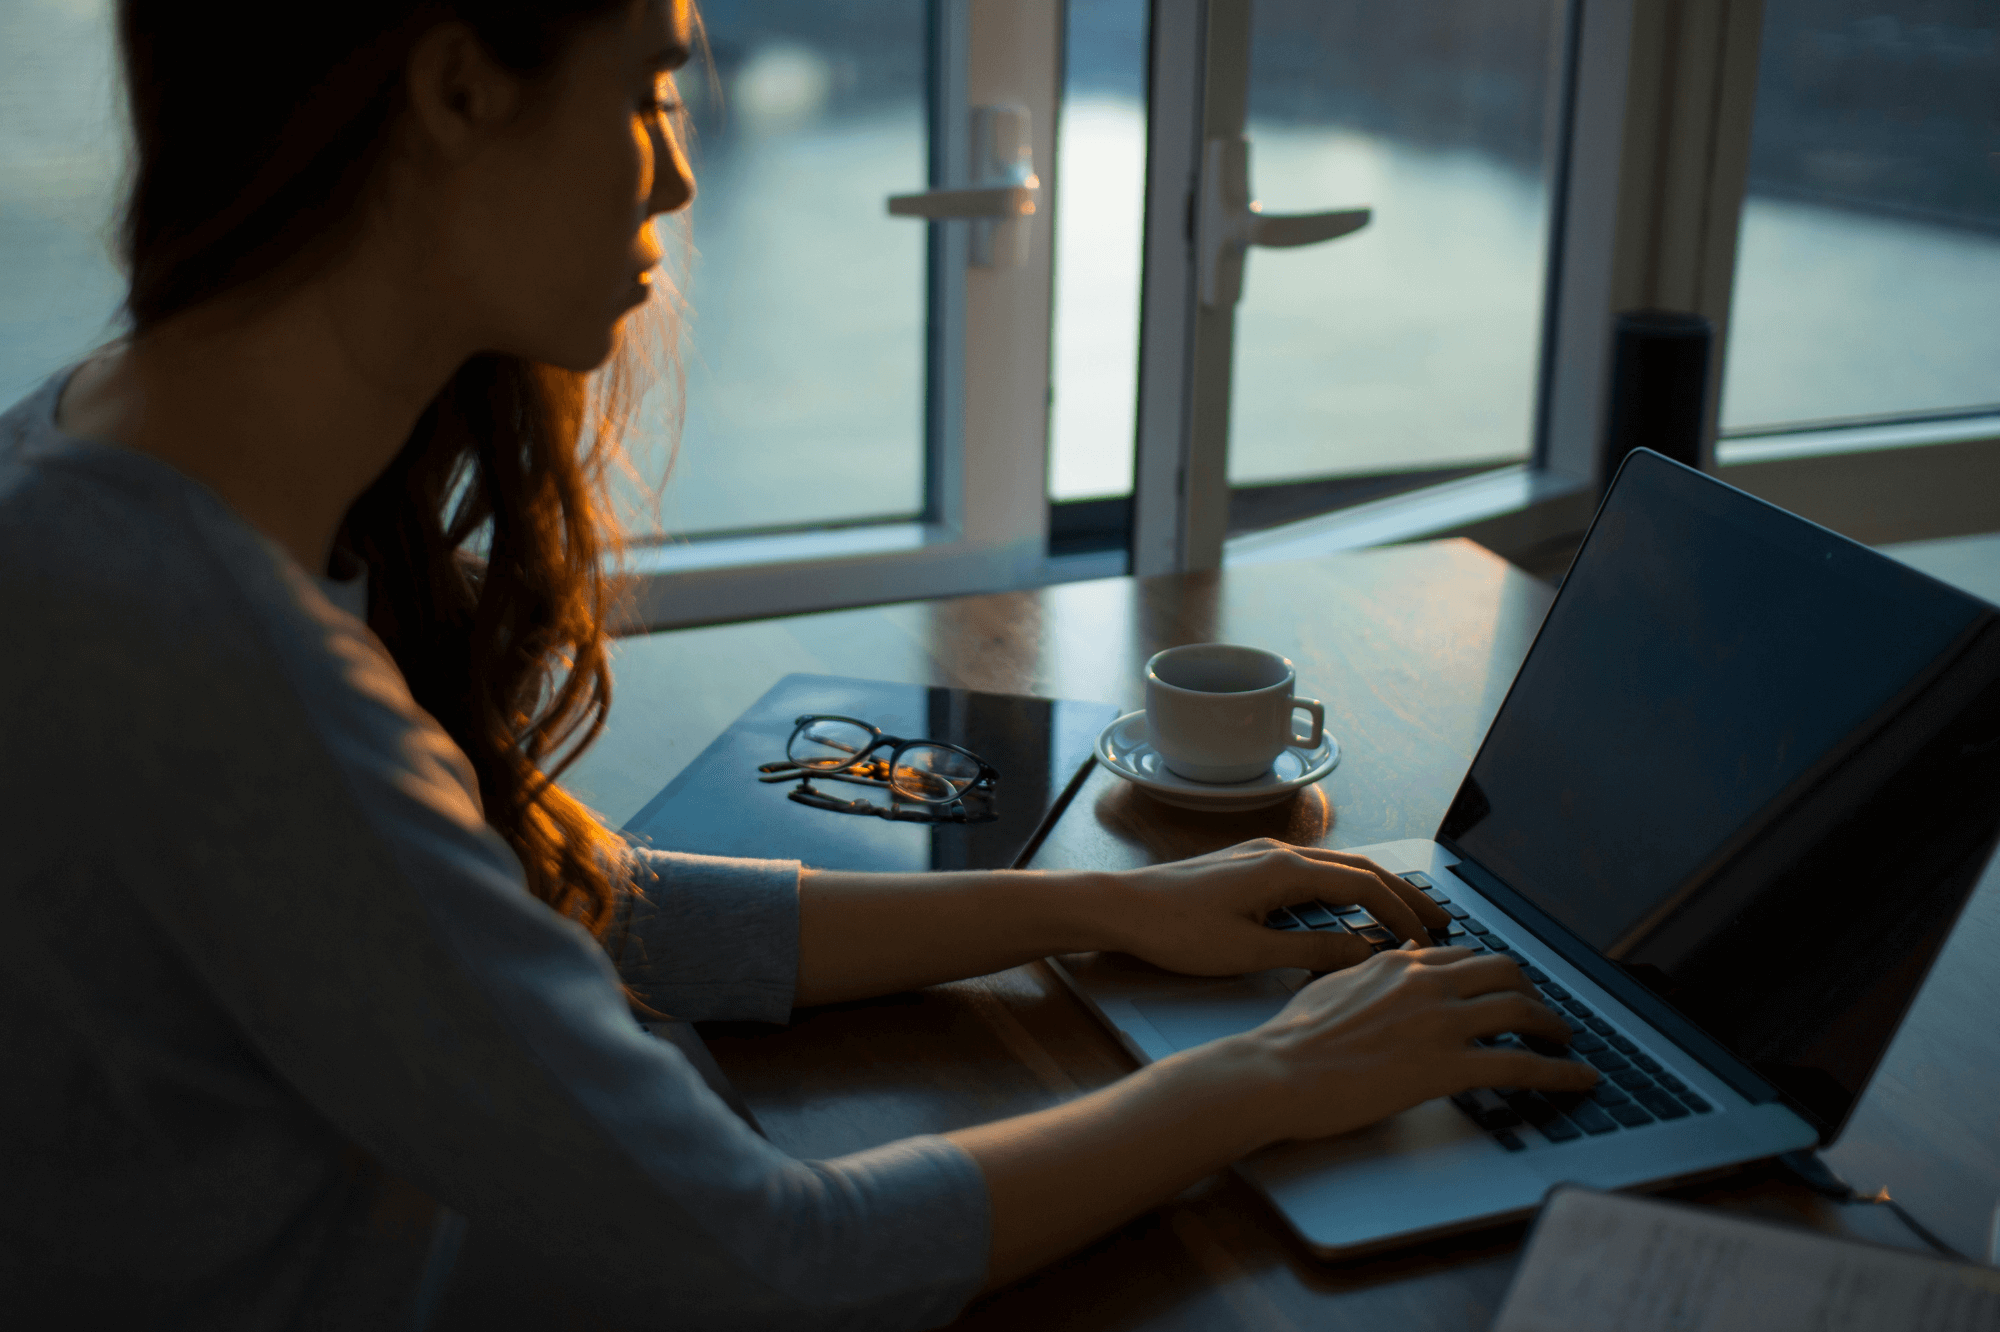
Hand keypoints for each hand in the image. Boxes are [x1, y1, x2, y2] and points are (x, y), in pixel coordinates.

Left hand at [1101, 839, 1450, 976]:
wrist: (1120, 907)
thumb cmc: (1175, 931)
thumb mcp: (1248, 952)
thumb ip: (1310, 952)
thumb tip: (1364, 953)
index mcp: (1284, 869)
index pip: (1364, 886)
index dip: (1402, 914)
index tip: (1429, 942)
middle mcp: (1279, 852)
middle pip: (1360, 868)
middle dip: (1404, 893)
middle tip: (1442, 919)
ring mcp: (1262, 855)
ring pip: (1337, 867)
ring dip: (1376, 889)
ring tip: (1406, 915)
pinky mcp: (1248, 865)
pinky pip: (1312, 872)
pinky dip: (1344, 888)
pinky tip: (1349, 909)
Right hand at [1218, 944, 1597, 1143]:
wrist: (1277, 1072)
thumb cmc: (1292, 1038)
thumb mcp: (1332, 985)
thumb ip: (1370, 972)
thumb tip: (1394, 960)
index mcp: (1399, 964)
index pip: (1464, 957)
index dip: (1494, 973)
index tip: (1506, 987)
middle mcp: (1426, 983)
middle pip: (1504, 972)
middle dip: (1532, 991)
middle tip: (1542, 1013)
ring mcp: (1440, 1023)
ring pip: (1522, 1010)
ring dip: (1554, 1027)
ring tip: (1566, 1042)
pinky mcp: (1447, 1066)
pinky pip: (1522, 1065)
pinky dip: (1561, 1073)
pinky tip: (1581, 1080)